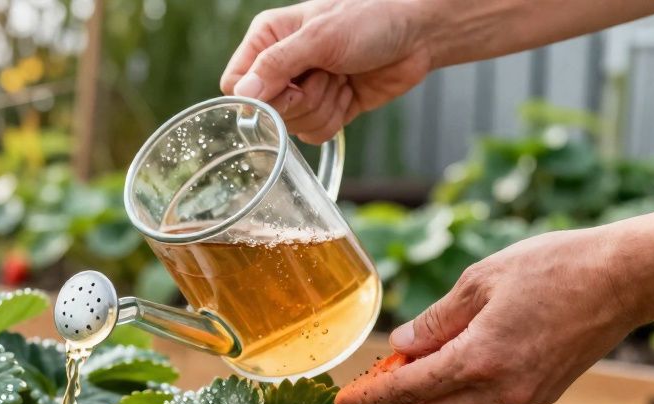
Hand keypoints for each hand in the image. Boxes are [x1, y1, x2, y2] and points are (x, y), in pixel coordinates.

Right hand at [221, 0, 433, 142]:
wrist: (419, 33)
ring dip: (324, 106)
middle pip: (265, 112)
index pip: (235, 85)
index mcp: (266, 40)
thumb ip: (277, 65)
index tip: (290, 86)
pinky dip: (336, 118)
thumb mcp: (320, 37)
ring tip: (342, 77)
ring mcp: (303, 90)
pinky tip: (349, 92)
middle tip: (326, 73)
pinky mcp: (326, 109)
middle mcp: (279, 67)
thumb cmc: (371, 18)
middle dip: (302, 100)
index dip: (258, 96)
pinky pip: (315, 134)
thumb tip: (243, 95)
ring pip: (292, 126)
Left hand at [334, 226, 646, 403]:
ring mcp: (525, 395)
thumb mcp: (481, 280)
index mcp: (480, 359)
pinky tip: (434, 385)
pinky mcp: (541, 392)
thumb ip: (436, 320)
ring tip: (389, 398)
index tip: (342, 403)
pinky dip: (451, 402)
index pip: (408, 390)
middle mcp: (502, 388)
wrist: (626, 277)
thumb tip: (400, 346)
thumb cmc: (555, 267)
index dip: (371, 398)